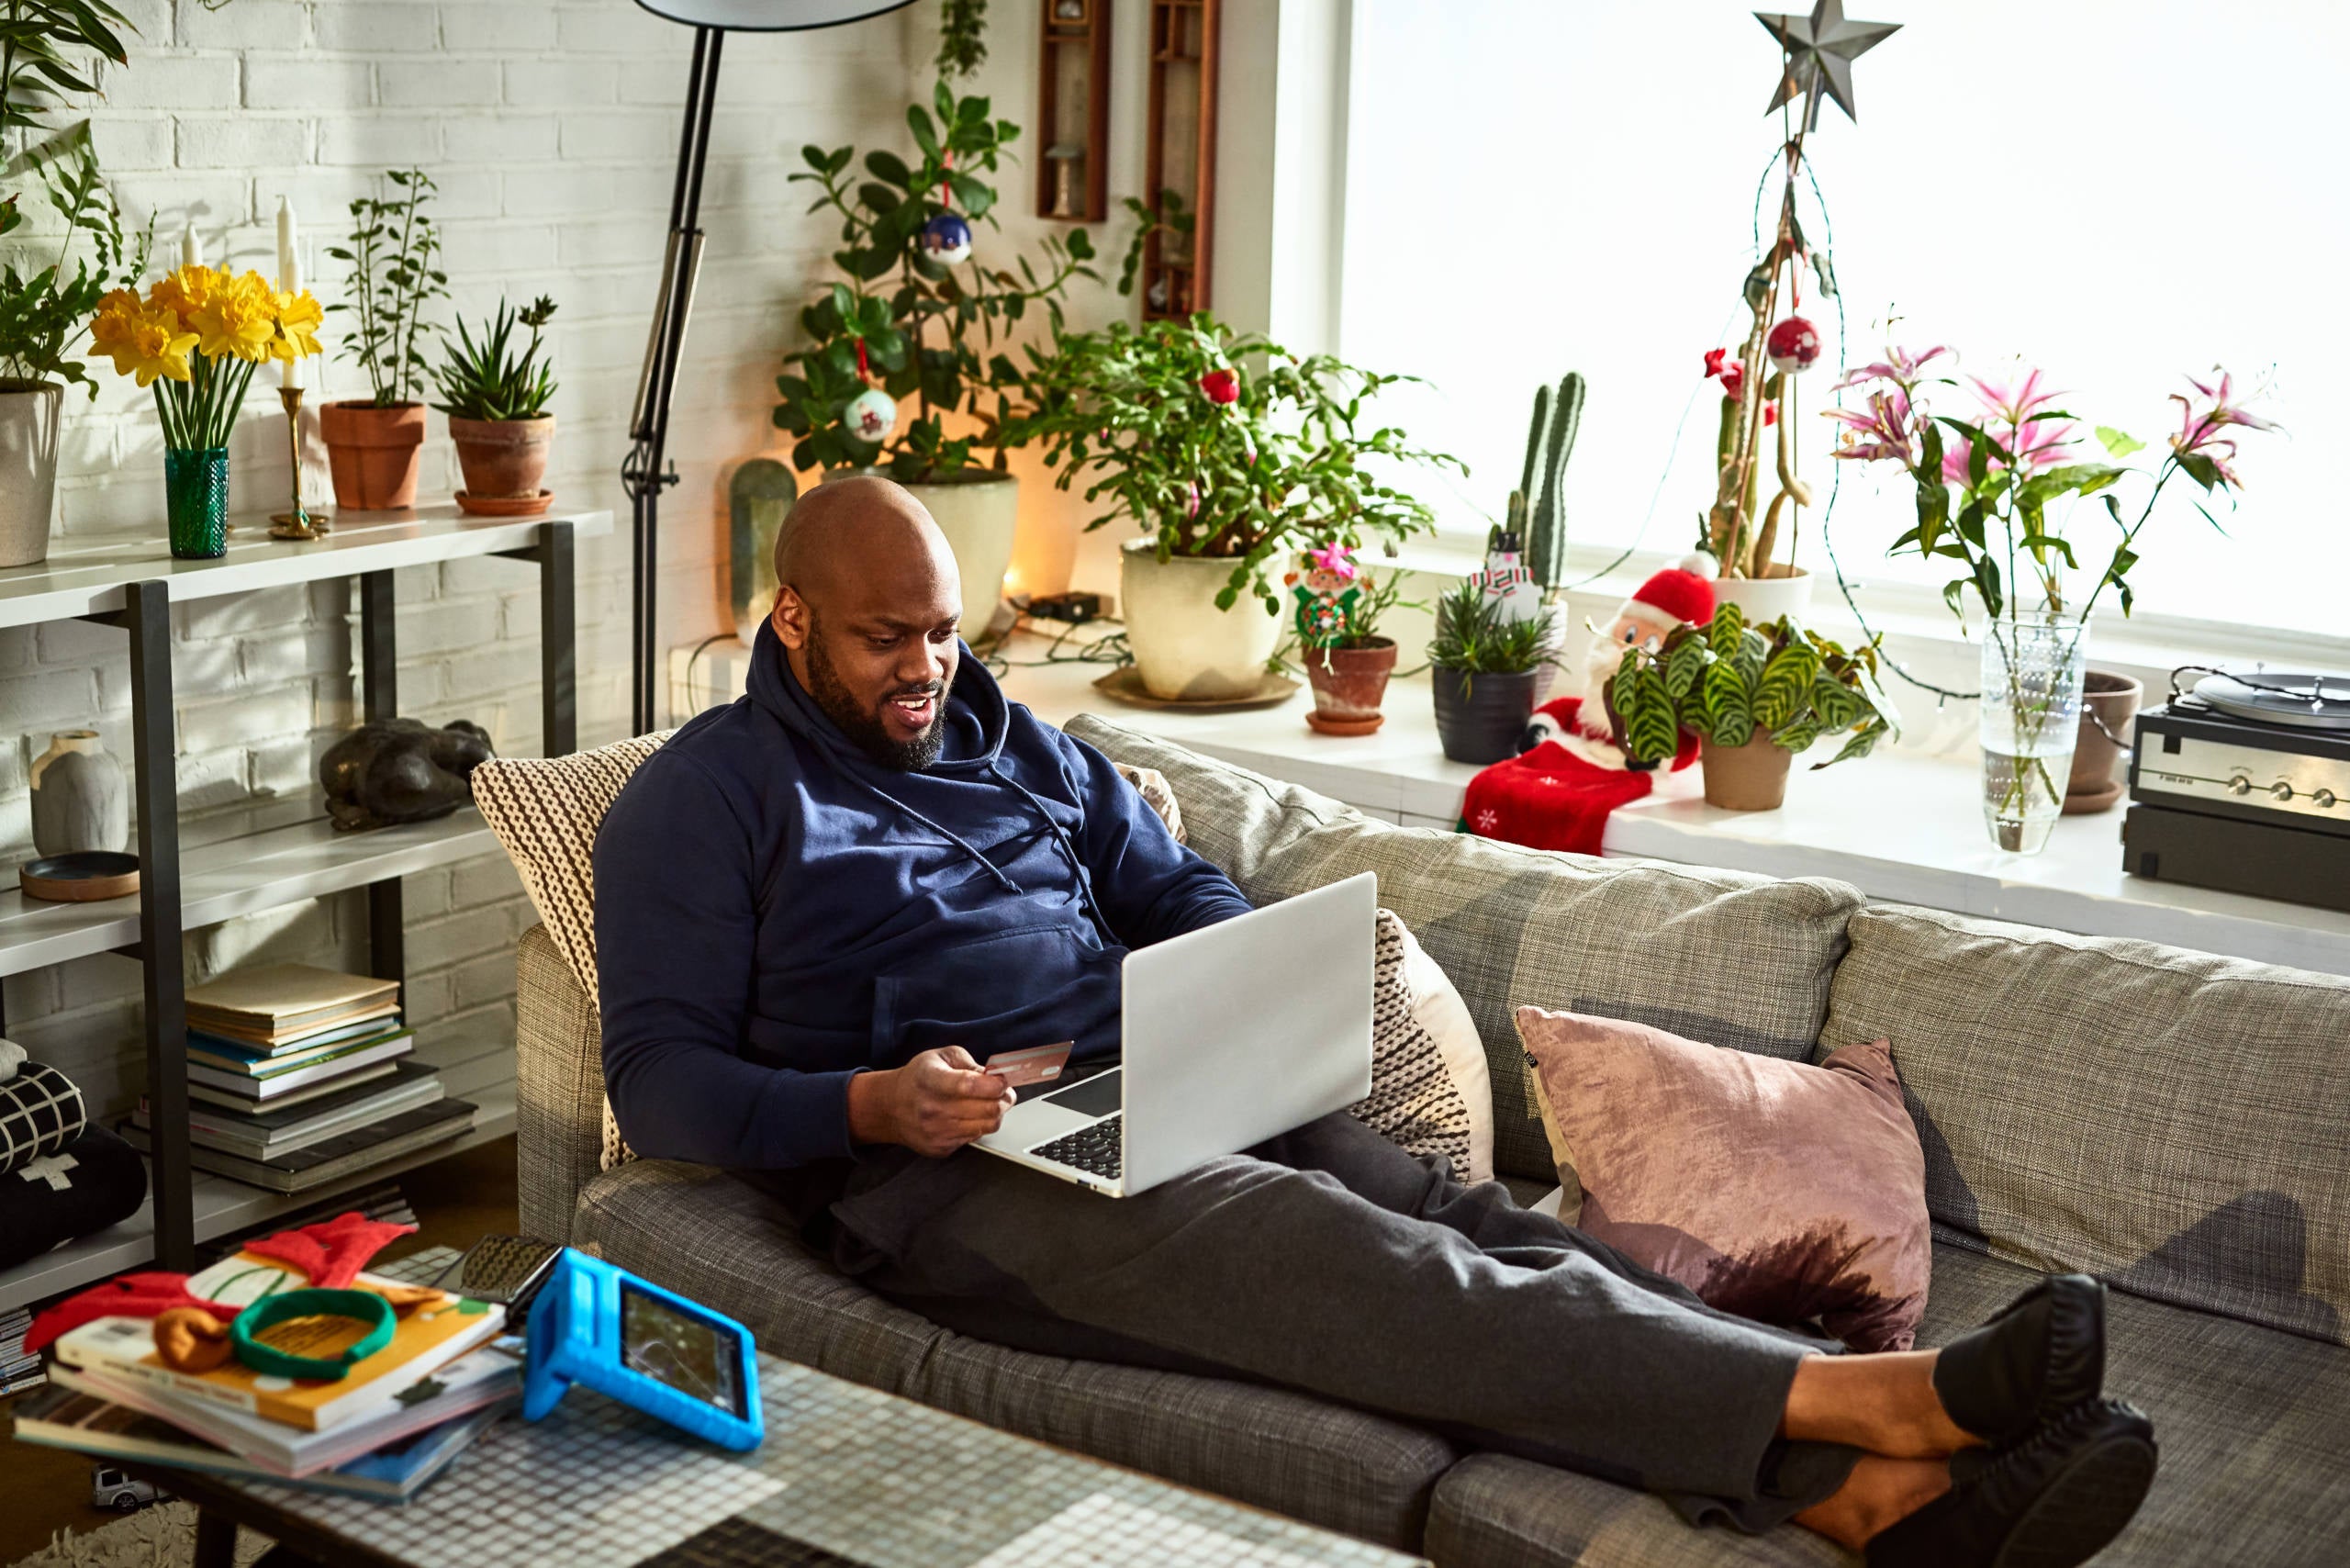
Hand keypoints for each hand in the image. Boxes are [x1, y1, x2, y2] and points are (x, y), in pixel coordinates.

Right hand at [847, 1046, 1015, 1157]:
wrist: (890, 1107)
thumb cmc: (919, 1078)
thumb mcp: (942, 1056)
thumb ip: (970, 1063)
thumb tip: (996, 1077)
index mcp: (931, 1080)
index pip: (969, 1085)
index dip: (994, 1084)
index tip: (1002, 1081)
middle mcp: (932, 1109)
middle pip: (988, 1110)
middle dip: (1004, 1099)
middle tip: (1002, 1092)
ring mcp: (936, 1132)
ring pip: (988, 1126)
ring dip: (994, 1113)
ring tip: (986, 1103)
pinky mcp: (941, 1149)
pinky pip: (976, 1138)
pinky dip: (978, 1126)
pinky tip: (967, 1116)